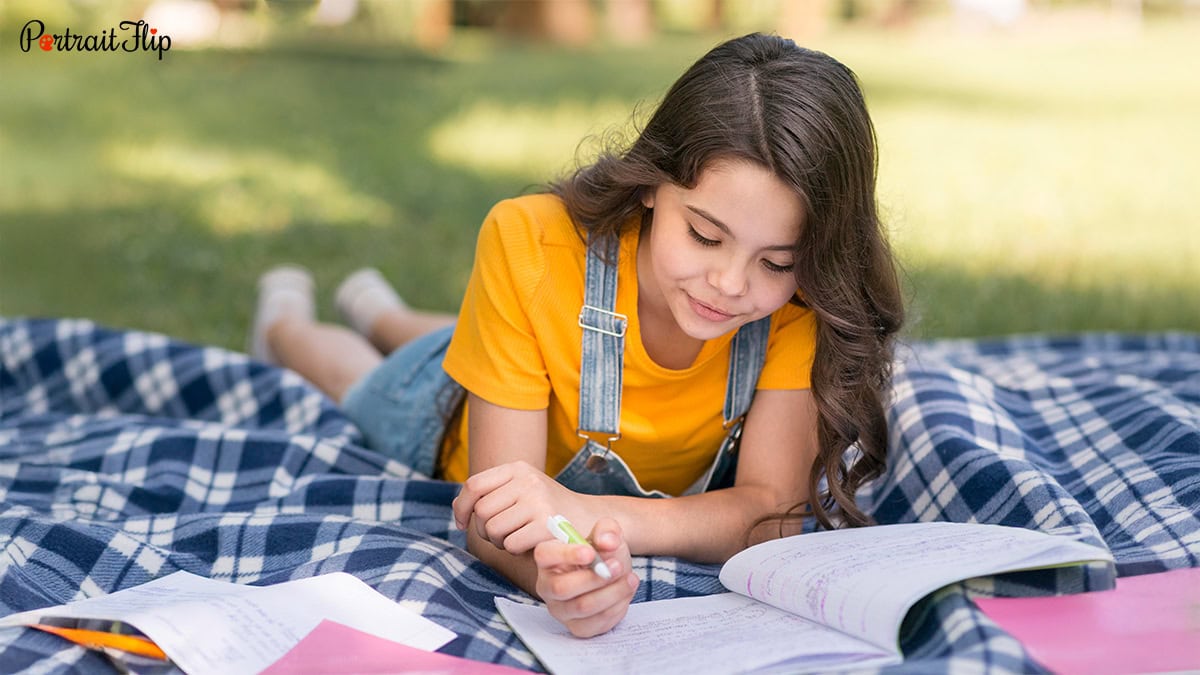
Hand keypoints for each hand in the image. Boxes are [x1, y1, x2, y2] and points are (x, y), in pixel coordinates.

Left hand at [453, 460, 586, 553]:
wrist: (590, 520)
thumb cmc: (548, 510)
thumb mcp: (521, 491)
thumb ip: (490, 495)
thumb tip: (458, 510)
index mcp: (518, 468)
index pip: (474, 485)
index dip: (462, 507)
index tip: (463, 523)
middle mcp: (527, 480)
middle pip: (481, 510)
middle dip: (484, 530)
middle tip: (502, 535)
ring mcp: (537, 500)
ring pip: (492, 529)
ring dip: (499, 542)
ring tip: (518, 538)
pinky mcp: (546, 524)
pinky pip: (510, 543)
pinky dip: (515, 550)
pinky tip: (529, 545)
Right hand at [535, 518, 638, 636]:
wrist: (614, 573)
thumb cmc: (604, 552)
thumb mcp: (608, 534)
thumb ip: (608, 531)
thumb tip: (608, 542)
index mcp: (549, 558)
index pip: (544, 555)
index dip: (565, 554)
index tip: (590, 552)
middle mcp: (548, 585)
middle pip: (561, 588)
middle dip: (593, 578)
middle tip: (617, 566)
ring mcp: (560, 609)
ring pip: (582, 607)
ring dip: (611, 593)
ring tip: (630, 579)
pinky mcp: (577, 627)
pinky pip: (595, 623)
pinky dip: (616, 608)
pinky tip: (625, 594)